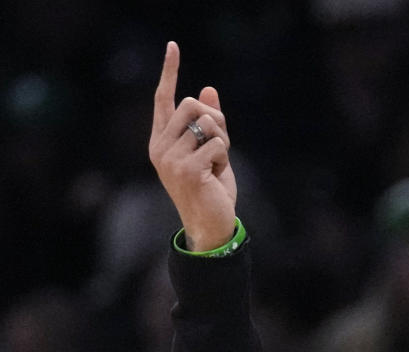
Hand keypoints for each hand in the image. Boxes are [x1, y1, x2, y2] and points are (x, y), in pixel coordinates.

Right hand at [149, 41, 237, 250]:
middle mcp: (160, 146)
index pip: (163, 98)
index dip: (169, 71)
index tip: (173, 46)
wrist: (210, 224)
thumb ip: (208, 123)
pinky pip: (217, 145)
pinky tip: (215, 176)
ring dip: (222, 142)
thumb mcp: (211, 151)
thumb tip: (208, 90)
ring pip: (207, 123)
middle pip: (191, 104)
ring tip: (215, 165)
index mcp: (161, 140)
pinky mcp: (186, 169)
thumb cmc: (210, 188)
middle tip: (218, 145)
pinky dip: (224, 158)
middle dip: (215, 119)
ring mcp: (170, 158)